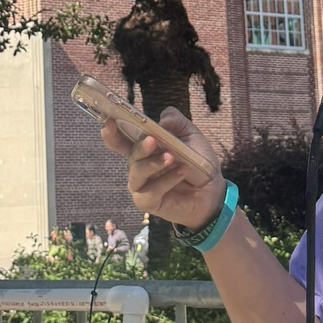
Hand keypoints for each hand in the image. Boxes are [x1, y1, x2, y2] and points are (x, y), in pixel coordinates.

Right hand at [100, 108, 226, 232]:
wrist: (212, 190)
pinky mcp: (147, 202)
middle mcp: (138, 166)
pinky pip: (150, 192)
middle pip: (129, 154)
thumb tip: (162, 119)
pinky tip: (181, 172)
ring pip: (137, 173)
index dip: (112, 132)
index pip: (121, 139)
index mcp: (143, 148)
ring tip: (172, 157)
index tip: (109, 122)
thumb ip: (177, 122)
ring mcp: (141, 185)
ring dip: (153, 163)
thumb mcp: (191, 136)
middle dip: (139, 146)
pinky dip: (166, 180)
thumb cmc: (197, 162)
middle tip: (152, 140)